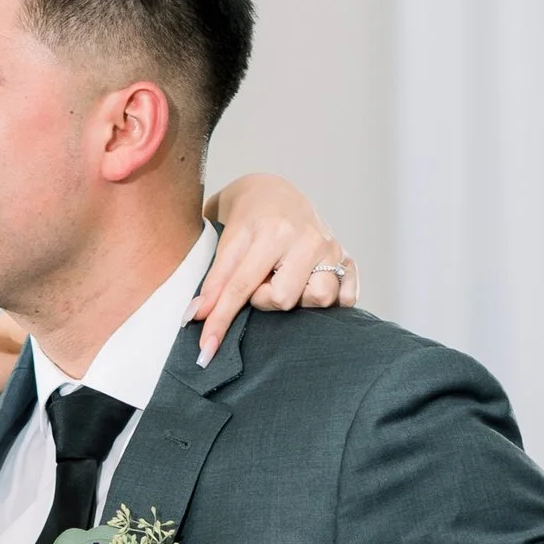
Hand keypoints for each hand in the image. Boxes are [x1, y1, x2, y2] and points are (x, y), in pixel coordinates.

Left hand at [193, 177, 358, 362]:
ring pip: (318, 299)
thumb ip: (214, 280)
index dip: (221, 320)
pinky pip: (346, 296)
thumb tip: (195, 317)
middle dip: (264, 299)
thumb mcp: (226, 242)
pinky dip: (333, 300)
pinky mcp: (348, 259)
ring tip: (285, 281)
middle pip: (284, 299)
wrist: (276, 193)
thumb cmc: (248, 219)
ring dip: (297, 299)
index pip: (242, 287)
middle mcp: (309, 239)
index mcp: (274, 231)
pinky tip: (312, 287)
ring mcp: (333, 249)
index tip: (205, 350)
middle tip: (261, 280)